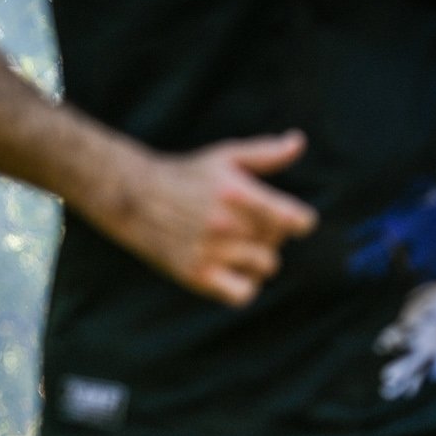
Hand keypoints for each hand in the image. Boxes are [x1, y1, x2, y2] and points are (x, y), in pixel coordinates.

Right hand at [92, 132, 316, 305]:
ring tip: (241, 248)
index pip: (292, 219)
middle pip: (277, 242)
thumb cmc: (186, 175)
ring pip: (265, 267)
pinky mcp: (196, 275)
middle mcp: (223, 223)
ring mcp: (209, 251)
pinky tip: (234, 271)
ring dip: (259, 259)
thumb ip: (265, 153)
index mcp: (235, 192)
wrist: (134, 199)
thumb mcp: (224, 156)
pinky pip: (243, 294)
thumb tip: (298, 142)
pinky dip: (245, 286)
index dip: (301, 221)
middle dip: (270, 235)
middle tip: (250, 226)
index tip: (294, 220)